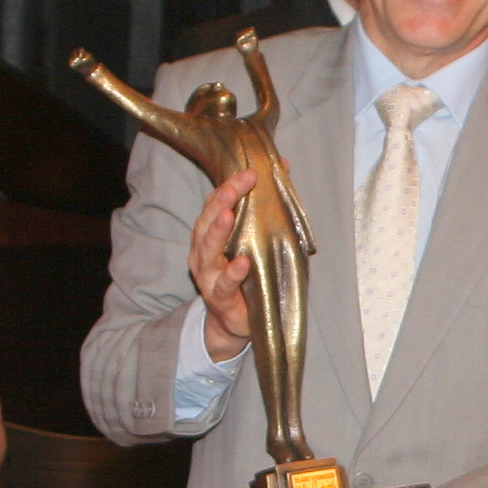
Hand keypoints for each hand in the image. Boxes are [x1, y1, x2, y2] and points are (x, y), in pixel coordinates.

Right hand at [190, 170, 256, 361]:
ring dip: (218, 231)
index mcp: (212, 233)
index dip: (230, 185)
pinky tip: (242, 263)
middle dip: (223, 200)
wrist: (235, 322)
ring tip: (229, 215)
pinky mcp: (218, 298)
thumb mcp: (260, 238)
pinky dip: (233, 273)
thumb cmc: (248, 275)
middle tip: (238, 184)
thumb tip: (283, 165)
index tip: (251, 171)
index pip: (216, 202)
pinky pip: (223, 284)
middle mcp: (204, 250)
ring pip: (208, 250)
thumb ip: (269, 204)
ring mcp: (207, 274)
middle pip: (208, 220)